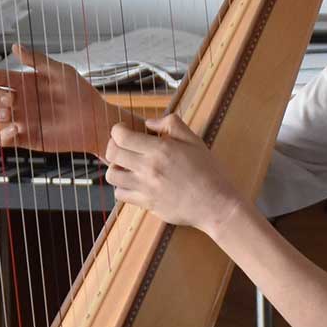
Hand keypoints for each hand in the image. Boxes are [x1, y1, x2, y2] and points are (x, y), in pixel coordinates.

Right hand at [0, 47, 123, 153]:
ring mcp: (23, 120)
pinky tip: (15, 128)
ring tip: (8, 113)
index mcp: (27, 84)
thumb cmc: (82, 94)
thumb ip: (37, 60)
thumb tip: (15, 47)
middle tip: (10, 98)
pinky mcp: (27, 138)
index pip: (2, 79)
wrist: (95, 121)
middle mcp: (22, 102)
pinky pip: (4, 139)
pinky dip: (2, 135)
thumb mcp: (61, 71)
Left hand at [103, 113, 243, 233]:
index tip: (122, 130)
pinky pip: (120, 194)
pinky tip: (132, 182)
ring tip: (126, 165)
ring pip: (112, 175)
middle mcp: (149, 168)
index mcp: (160, 149)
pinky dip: (122, 187)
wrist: (215, 203)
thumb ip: (170, 124)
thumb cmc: (207, 170)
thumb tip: (148, 123)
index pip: (122, 136)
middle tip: (121, 145)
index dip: (117, 130)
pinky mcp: (146, 203)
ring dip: (116, 167)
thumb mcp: (193, 140)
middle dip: (113, 146)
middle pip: (112, 153)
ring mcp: (146, 188)